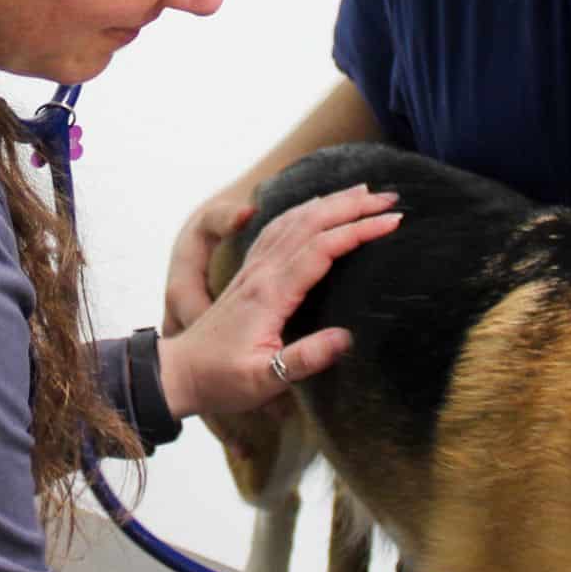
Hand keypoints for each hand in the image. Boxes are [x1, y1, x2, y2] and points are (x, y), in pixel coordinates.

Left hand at [159, 185, 401, 417]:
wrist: (178, 373)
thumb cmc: (221, 380)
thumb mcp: (263, 380)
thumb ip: (303, 359)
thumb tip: (346, 338)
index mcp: (270, 294)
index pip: (320, 249)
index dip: (357, 231)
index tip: (392, 222)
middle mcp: (262, 273)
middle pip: (310, 223)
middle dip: (352, 206)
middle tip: (390, 196)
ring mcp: (254, 270)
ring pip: (294, 221)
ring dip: (330, 202)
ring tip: (363, 191)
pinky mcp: (249, 273)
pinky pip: (278, 229)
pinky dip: (303, 211)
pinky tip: (316, 206)